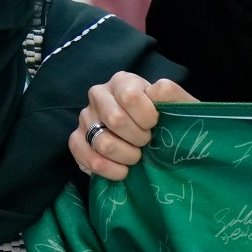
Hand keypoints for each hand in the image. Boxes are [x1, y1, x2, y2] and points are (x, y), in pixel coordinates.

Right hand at [71, 73, 194, 179]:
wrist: (153, 141)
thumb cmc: (163, 121)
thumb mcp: (175, 106)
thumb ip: (172, 95)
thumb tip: (158, 90)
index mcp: (122, 81)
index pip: (129, 96)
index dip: (147, 116)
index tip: (155, 124)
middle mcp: (99, 95)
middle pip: (116, 120)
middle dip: (138, 138)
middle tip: (147, 142)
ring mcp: (85, 118)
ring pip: (103, 142)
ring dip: (127, 156)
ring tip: (136, 156)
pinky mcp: (76, 141)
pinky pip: (90, 159)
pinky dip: (111, 170)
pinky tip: (123, 170)